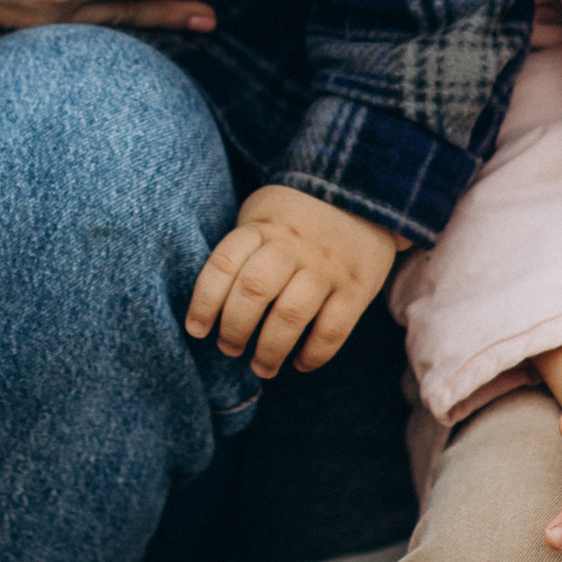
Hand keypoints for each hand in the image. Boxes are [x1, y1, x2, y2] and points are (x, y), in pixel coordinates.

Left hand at [186, 185, 399, 382]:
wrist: (364, 196)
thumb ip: (241, 250)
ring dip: (270, 349)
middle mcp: (294, 244)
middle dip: (235, 329)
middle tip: (230, 349)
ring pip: (291, 314)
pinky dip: (314, 354)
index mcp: (263, 226)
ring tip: (262, 366)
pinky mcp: (358, 286)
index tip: (196, 330)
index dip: (204, 301)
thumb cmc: (296, 218)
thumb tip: (210, 306)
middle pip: (254, 290)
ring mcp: (328, 266)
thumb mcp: (262, 215)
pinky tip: (300, 362)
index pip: (224, 264)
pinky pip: (333, 329)